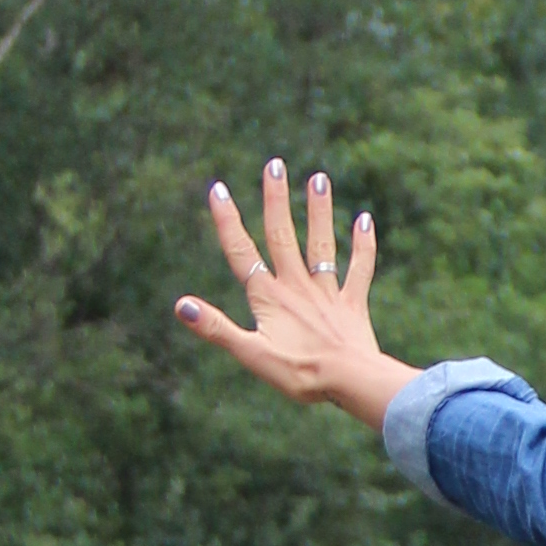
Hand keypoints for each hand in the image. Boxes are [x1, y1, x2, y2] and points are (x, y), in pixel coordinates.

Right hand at [175, 158, 413, 427]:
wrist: (350, 381)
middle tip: (274, 165)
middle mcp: (297, 286)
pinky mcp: (352, 305)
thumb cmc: (298, 373)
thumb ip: (216, 328)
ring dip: (319, 211)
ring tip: (318, 178)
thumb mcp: (250, 354)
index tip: (217, 189)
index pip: (241, 252)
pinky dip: (363, 245)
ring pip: (321, 244)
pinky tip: (365, 219)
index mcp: (268, 297)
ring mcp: (327, 293)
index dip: (227, 221)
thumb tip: (181, 306)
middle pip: (282, 235)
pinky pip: (359, 269)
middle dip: (275, 199)